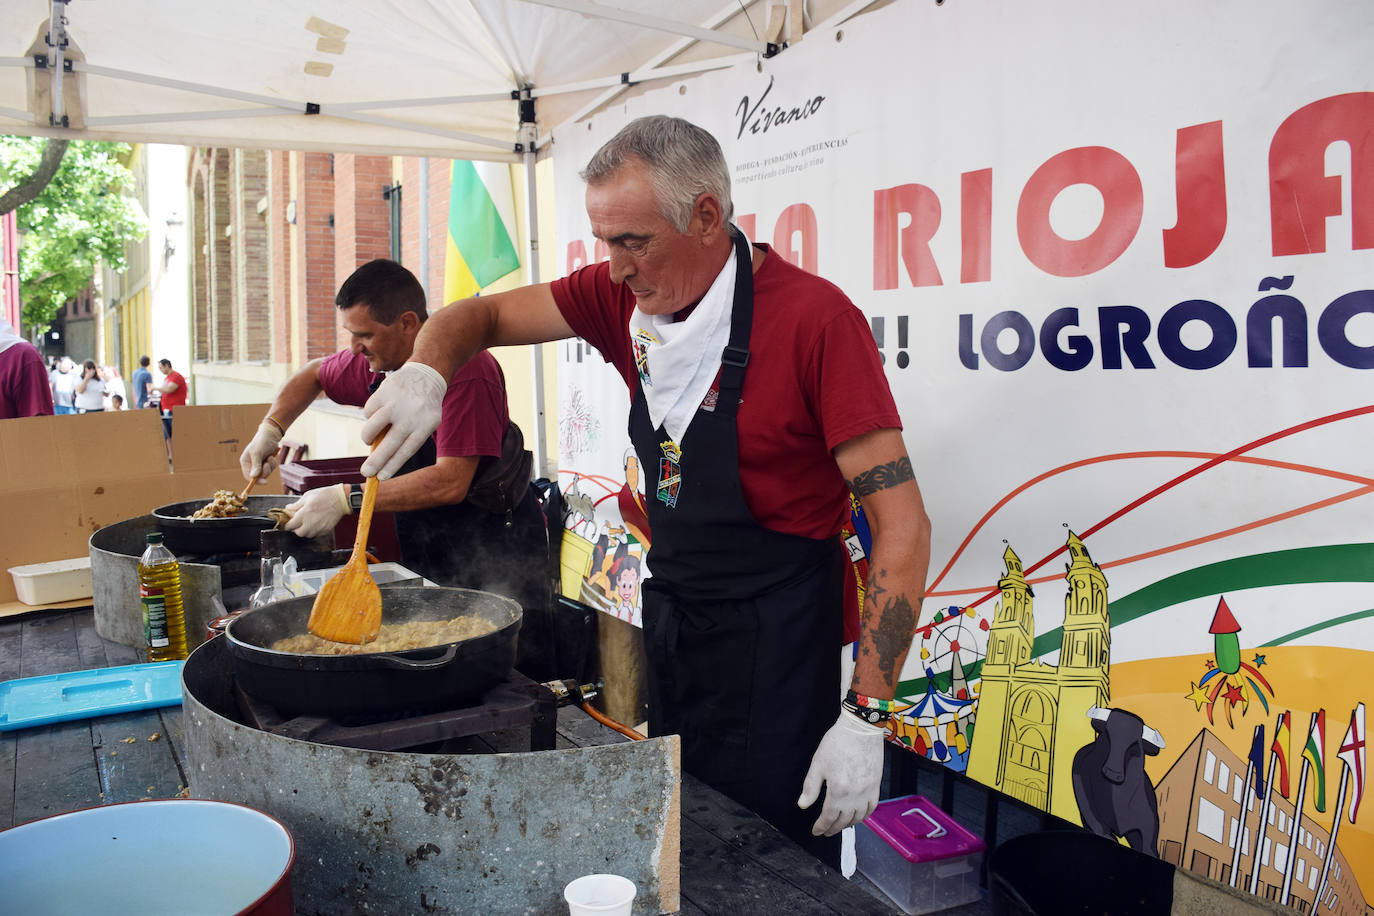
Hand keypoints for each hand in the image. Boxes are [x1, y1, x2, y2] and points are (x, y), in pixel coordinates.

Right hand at [241, 421, 283, 479]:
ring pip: (266, 473)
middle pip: (258, 476)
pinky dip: (273, 464)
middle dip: (265, 471)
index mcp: (245, 462)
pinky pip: (271, 469)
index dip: (256, 481)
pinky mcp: (266, 463)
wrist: (271, 435)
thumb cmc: (261, 442)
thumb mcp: (257, 453)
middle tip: (267, 463)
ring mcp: (259, 464)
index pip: (248, 476)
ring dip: (270, 467)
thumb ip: (256, 465)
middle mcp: (251, 464)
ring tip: (270, 457)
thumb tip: (253, 476)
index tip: (265, 482)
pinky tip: (272, 457)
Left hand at [282, 484, 350, 538]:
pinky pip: (317, 534)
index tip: (287, 524)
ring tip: (307, 523)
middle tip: (298, 523)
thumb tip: (288, 509)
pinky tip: (316, 524)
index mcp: (305, 512)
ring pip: (308, 535)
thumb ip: (296, 504)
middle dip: (296, 529)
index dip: (287, 525)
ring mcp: (320, 527)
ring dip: (305, 531)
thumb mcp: (308, 496)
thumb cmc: (325, 495)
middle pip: (299, 533)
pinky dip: (314, 531)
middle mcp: (311, 522)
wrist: (341, 499)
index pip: (291, 525)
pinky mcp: (326, 529)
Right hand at [359, 362, 446, 478]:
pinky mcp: (383, 393)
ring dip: (367, 437)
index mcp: (425, 427)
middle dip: (375, 462)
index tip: (381, 478)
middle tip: (365, 473)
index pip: (406, 451)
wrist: (426, 375)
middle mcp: (410, 416)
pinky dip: (370, 416)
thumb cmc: (423, 407)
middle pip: (389, 445)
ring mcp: (396, 404)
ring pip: (372, 429)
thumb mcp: (424, 423)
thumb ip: (406, 438)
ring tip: (369, 439)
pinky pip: (368, 412)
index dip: (392, 466)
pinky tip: (379, 413)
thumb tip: (380, 456)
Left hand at [797, 706, 886, 835]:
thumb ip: (810, 787)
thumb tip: (803, 805)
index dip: (822, 826)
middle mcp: (855, 795)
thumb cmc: (837, 743)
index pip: (829, 817)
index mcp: (838, 791)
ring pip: (859, 817)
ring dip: (848, 825)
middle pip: (844, 820)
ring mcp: (868, 791)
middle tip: (826, 831)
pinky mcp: (876, 786)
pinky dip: (864, 816)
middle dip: (833, 828)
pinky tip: (857, 816)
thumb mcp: (818, 764)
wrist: (860, 729)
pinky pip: (872, 808)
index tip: (816, 831)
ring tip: (840, 826)